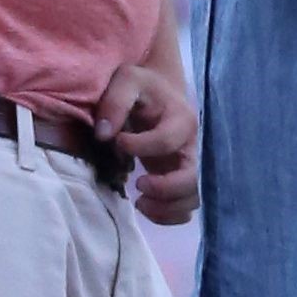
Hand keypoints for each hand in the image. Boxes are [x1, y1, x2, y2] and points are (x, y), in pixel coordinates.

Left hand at [94, 57, 200, 225]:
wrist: (156, 94)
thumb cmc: (141, 87)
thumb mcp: (127, 81)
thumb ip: (115, 102)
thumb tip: (104, 135)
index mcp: (181, 119)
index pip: (168, 140)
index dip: (141, 145)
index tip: (118, 142)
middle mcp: (191, 146)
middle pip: (192, 178)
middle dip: (165, 189)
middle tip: (138, 184)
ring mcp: (187, 166)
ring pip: (191, 198)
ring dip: (166, 207)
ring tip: (139, 202)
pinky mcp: (178, 180)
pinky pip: (184, 207)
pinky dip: (167, 215)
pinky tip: (144, 206)